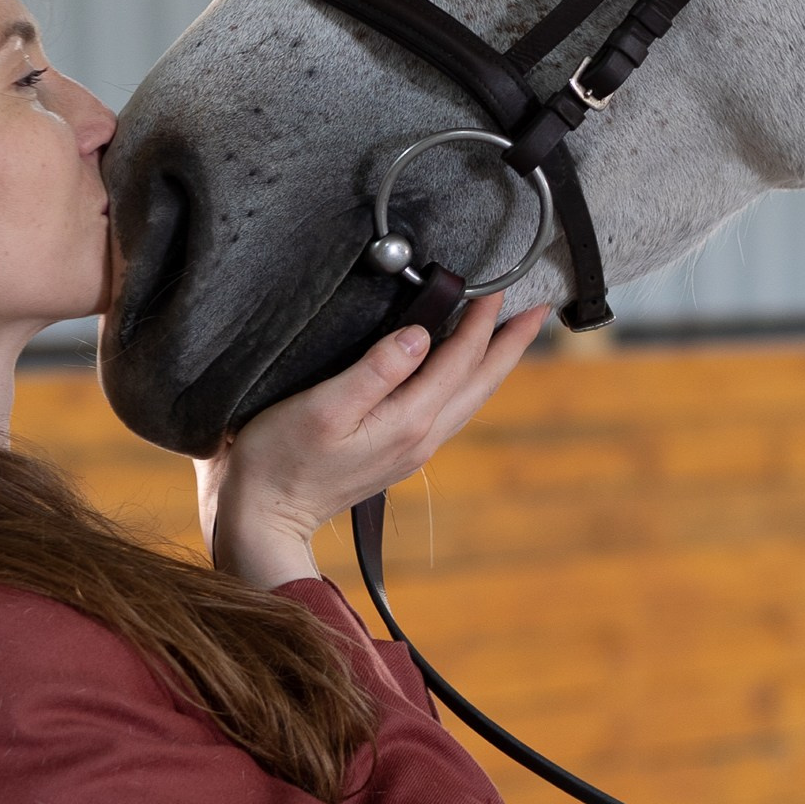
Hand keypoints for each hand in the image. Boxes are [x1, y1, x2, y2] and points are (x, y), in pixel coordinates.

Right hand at [197, 296, 547, 589]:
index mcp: (409, 420)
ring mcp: (412, 449)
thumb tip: (420, 334)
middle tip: (537, 310)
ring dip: (493, 364)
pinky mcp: (396, 453)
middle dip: (510, 344)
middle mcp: (421, 437)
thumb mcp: (325, 407)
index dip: (481, 320)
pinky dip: (467, 382)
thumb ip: (377, 369)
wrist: (266, 517)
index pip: (460, 359)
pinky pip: (449, 409)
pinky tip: (461, 373)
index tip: (498, 286)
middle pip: (480, 382)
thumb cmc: (281, 459)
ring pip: (469, 398)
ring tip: (510, 336)